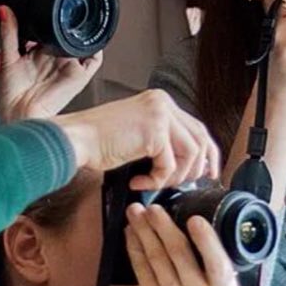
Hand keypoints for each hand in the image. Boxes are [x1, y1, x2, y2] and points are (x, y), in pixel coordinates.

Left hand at [0, 6, 101, 122]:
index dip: (45, 20)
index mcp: (36, 55)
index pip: (46, 32)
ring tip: (73, 23)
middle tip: (57, 12)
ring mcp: (67, 67)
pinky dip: (97, 48)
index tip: (40, 6)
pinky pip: (94, 60)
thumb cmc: (11, 98)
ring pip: (79, 44)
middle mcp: (53, 59)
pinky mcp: (79, 76)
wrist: (20, 116)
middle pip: (63, 36)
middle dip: (63, 24)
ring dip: (80, 33)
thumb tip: (4, 11)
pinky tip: (90, 38)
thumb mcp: (7, 58)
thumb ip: (8, 34)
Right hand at [52, 90, 219, 189]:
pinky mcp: (154, 130)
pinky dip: (156, 180)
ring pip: (190, 153)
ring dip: (174, 176)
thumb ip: (164, 140)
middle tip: (182, 184)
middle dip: (197, 167)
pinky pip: (169, 165)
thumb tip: (191, 163)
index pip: (197, 127)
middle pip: (200, 138)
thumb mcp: (139, 135)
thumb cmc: (100, 142)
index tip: (208, 172)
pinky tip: (138, 181)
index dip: (207, 153)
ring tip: (153, 182)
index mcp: (160, 101)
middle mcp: (163, 102)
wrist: (77, 140)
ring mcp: (159, 114)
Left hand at [126, 204, 238, 285]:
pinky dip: (134, 246)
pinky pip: (141, 268)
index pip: (217, 264)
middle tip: (153, 207)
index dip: (206, 240)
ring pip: (156, 257)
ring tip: (136, 212)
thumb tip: (194, 220)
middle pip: (179, 253)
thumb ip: (214, 264)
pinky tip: (131, 232)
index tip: (195, 219)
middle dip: (163, 225)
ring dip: (143, 230)